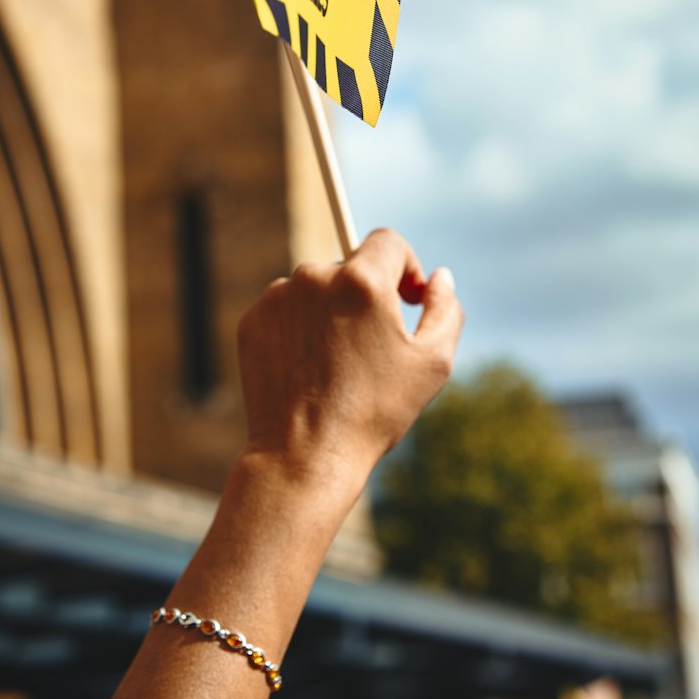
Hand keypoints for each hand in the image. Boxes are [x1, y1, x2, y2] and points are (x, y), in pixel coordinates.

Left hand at [236, 228, 462, 497]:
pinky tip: (309, 368)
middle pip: (352, 266)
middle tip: (373, 345)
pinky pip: (286, 309)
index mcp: (361, 280)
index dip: (406, 266)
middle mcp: (314, 276)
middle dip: (368, 294)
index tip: (408, 299)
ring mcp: (278, 297)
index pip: (389, 242)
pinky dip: (300, 328)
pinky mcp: (253, 320)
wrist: (304, 456)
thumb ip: (445, 308)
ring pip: (317, 288)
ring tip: (338, 363)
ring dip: (332, 310)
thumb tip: (438, 277)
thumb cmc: (375, 411)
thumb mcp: (432, 363)